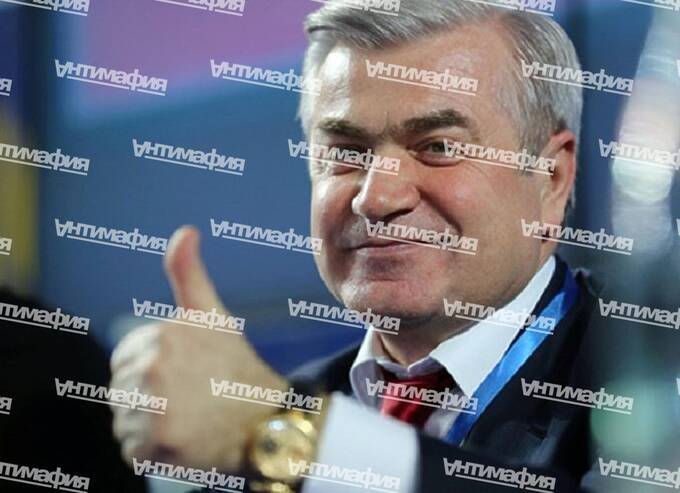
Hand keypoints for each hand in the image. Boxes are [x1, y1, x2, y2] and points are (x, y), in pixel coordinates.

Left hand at [110, 226, 287, 469]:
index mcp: (161, 336)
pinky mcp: (156, 446)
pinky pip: (132, 451)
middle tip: (190, 400)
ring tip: (189, 421)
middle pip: (121, 393)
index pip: (123, 362)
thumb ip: (188, 274)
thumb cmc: (235, 366)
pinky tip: (184, 442)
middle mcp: (153, 370)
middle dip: (148, 400)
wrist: (267, 419)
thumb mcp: (212, 315)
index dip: (151, 372)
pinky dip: (153, 453)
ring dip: (149, 427)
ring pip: (124, 423)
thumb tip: (185, 231)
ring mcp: (154, 409)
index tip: (184, 376)